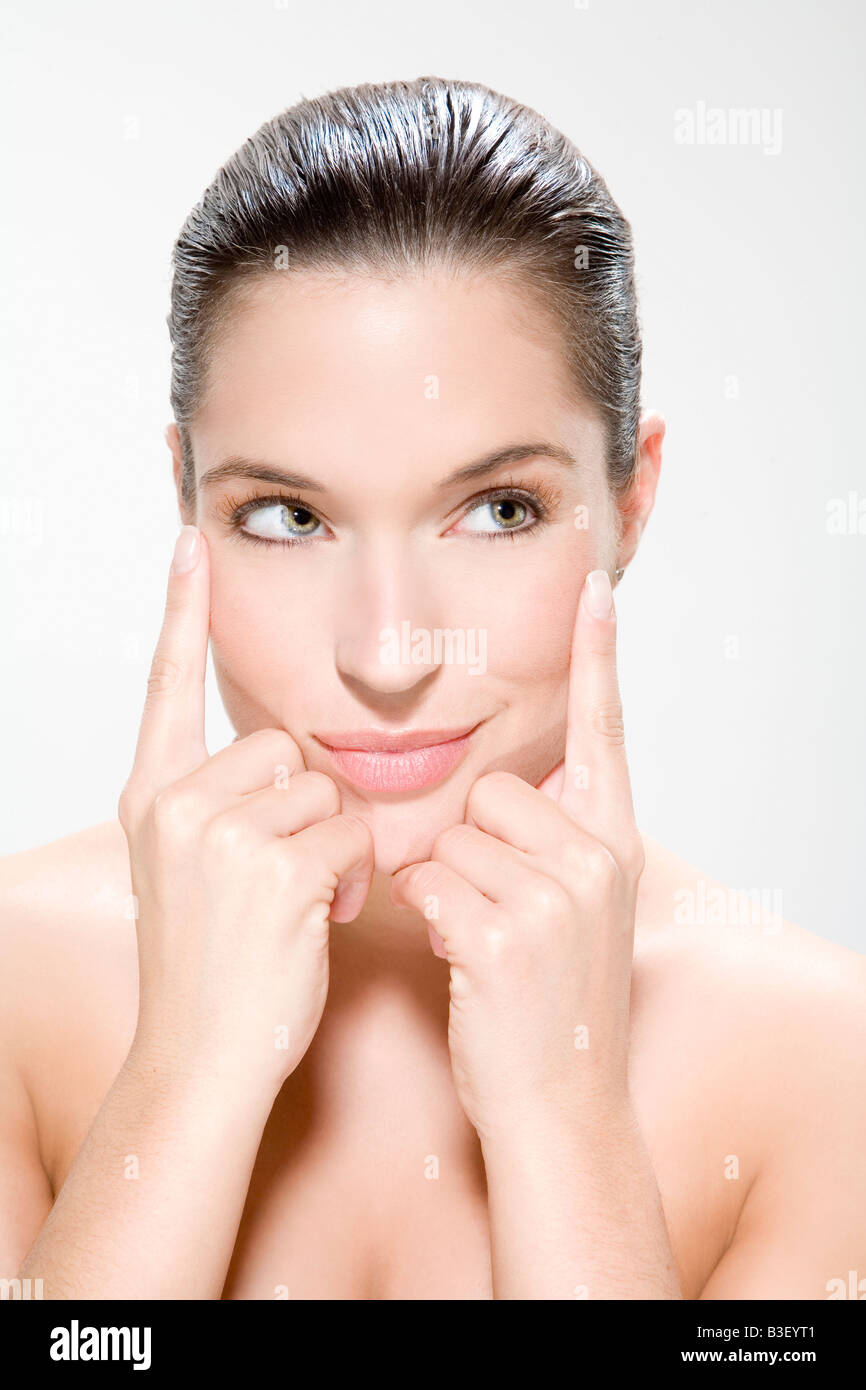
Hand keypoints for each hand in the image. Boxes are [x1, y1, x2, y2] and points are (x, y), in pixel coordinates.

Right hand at [118, 525, 373, 1099]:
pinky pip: (351, 834)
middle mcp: (177, 803)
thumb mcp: (188, 869)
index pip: (169, 684)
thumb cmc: (211, 966)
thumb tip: (283, 764)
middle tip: (286, 872)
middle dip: (303, 805)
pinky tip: (320, 919)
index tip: (193, 546)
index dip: (184, 612)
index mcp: (152, 795)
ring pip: (325, 789)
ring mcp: (222, 834)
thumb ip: (220, 804)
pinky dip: (353, 876)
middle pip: (284, 745)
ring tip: (301, 902)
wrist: (202, 1055)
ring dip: (333, 843)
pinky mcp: (277, 867)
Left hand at [389, 568, 644, 1141]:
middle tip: (494, 910)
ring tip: (482, 943)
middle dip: (471, 846)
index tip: (591, 586)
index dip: (597, 656)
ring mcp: (557, 897)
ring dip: (446, 888)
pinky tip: (465, 964)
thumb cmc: (552, 1000)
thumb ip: (553, 840)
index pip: (605, 730)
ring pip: (450, 840)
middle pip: (490, 791)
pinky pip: (430, 885)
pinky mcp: (505, 936)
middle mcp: (597, 858)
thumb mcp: (578, 908)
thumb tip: (500, 790)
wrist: (562, 1101)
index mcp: (615, 841)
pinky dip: (430, 922)